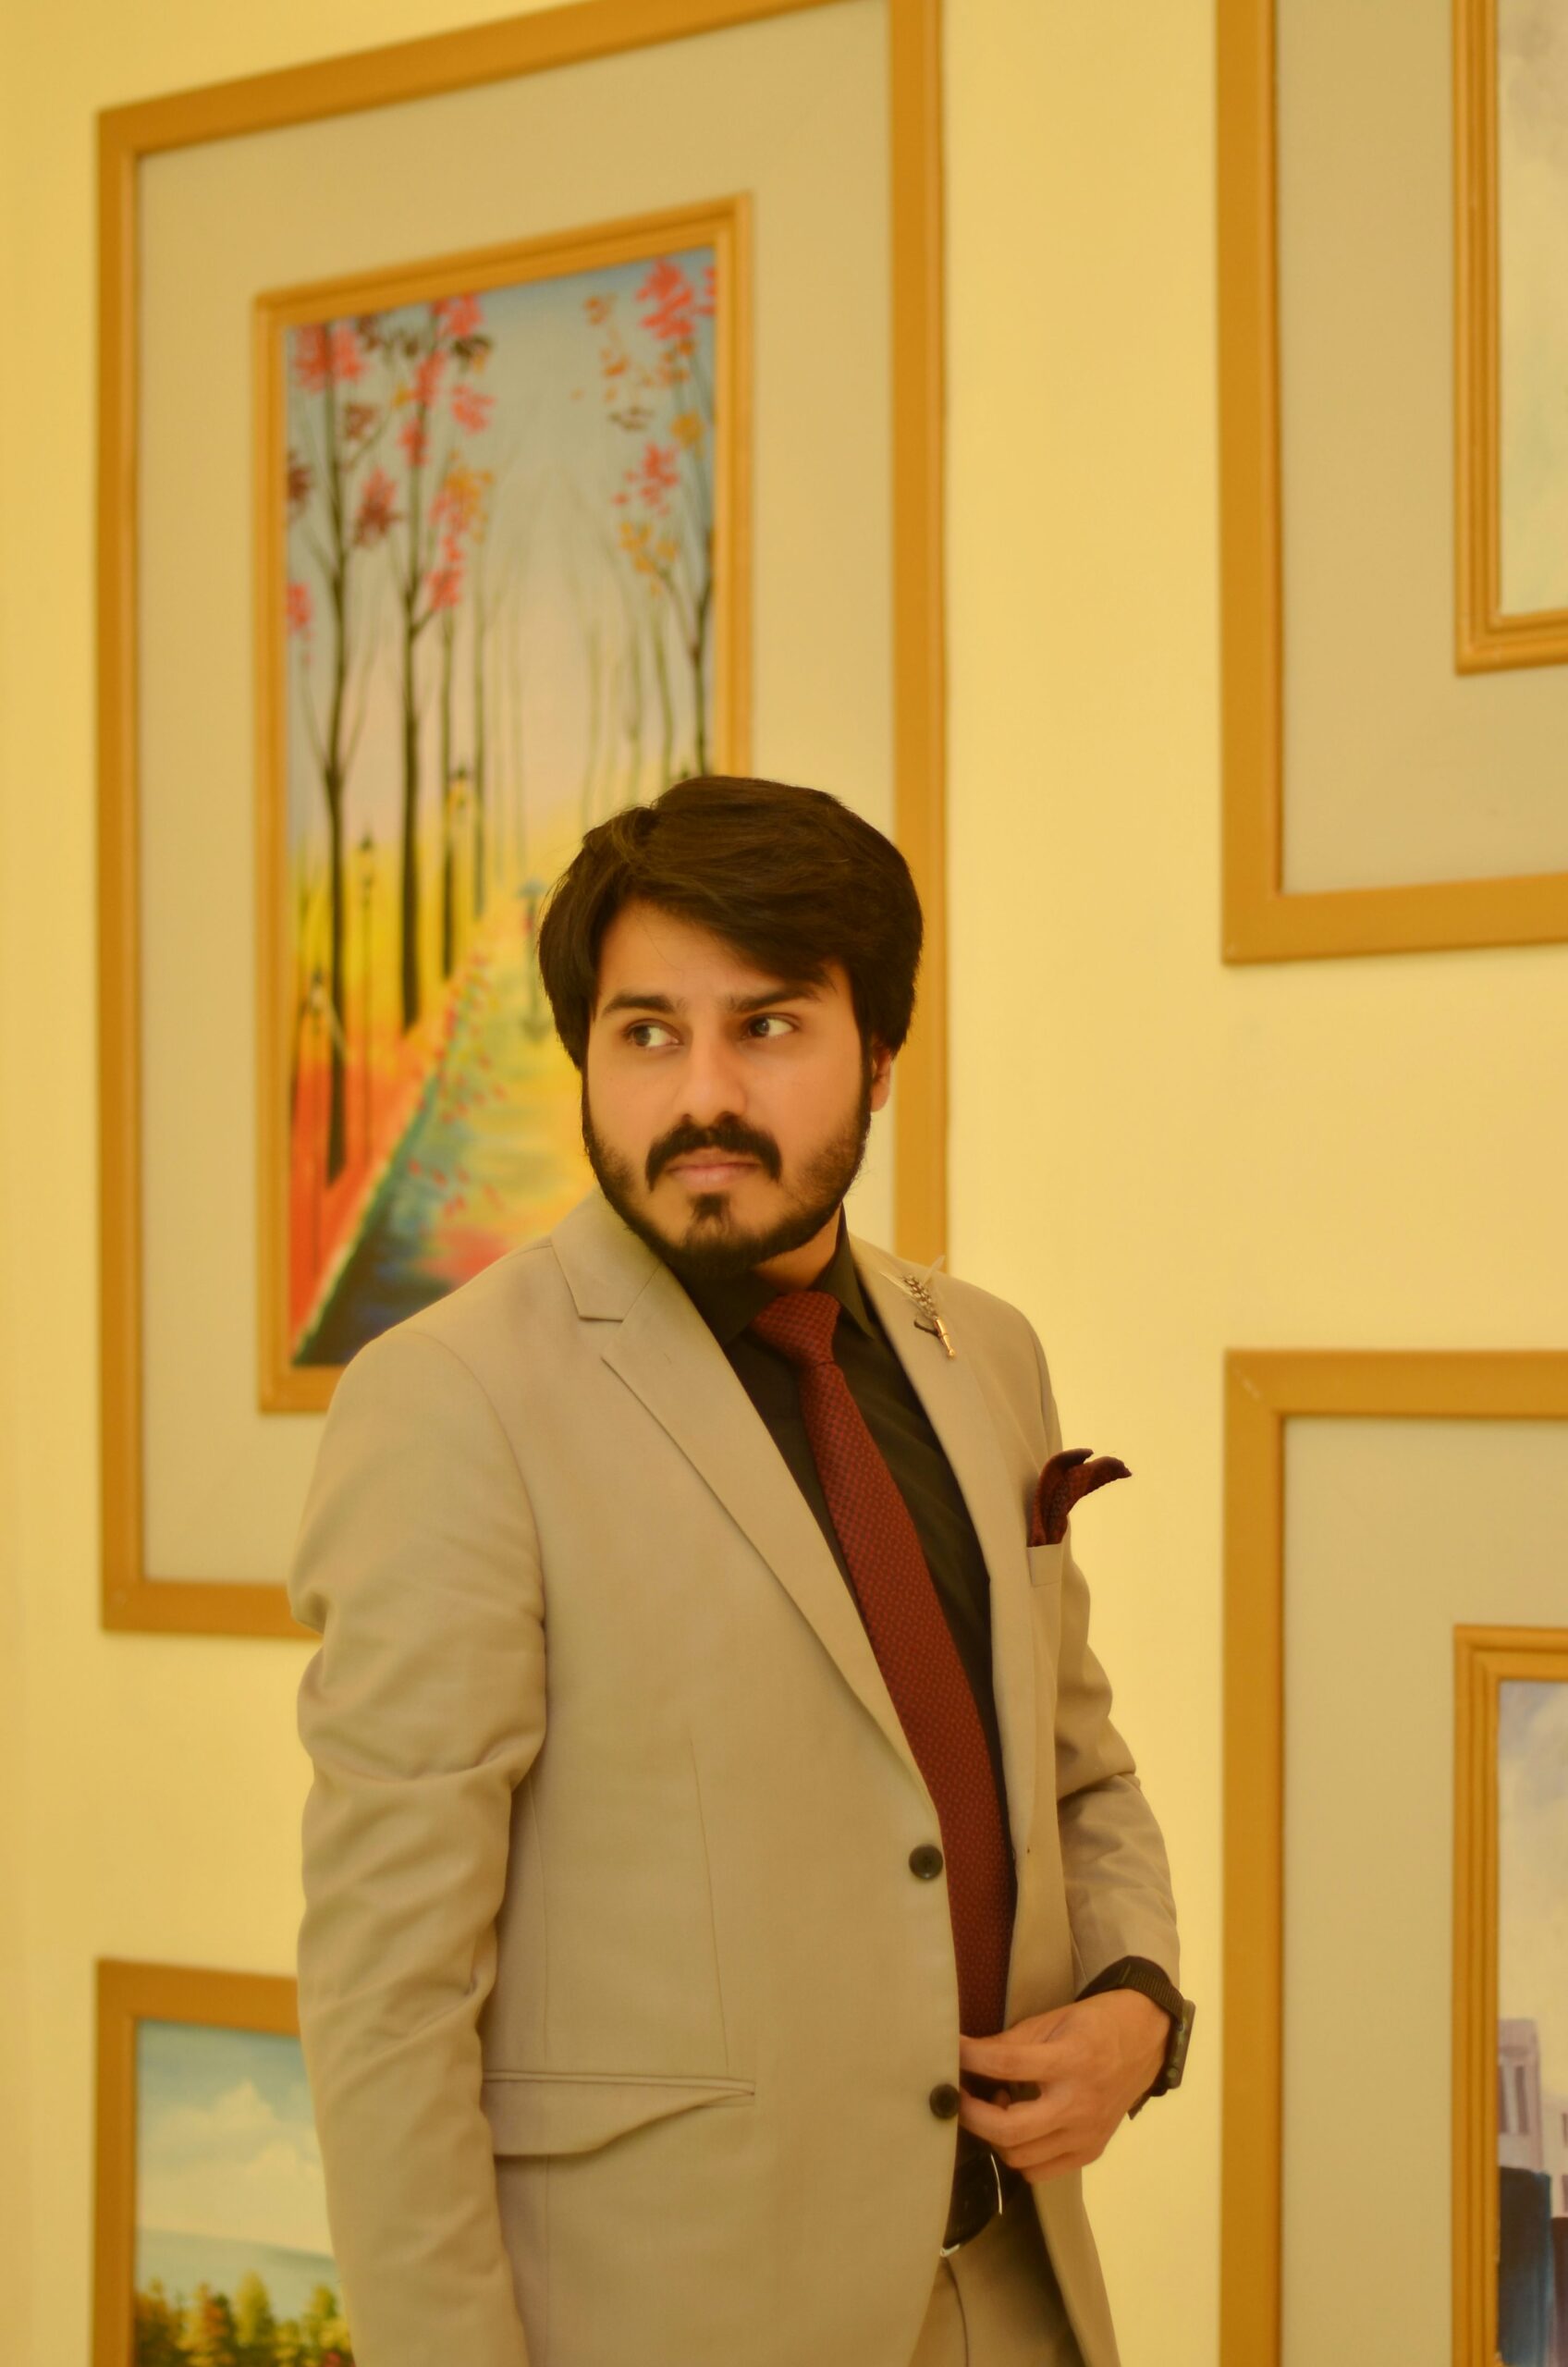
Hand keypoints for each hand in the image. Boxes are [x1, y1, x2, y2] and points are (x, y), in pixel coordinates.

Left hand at [955, 1991, 1168, 2182]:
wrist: (1146, 2041)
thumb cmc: (1094, 2024)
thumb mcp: (1053, 2021)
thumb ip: (1010, 2043)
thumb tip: (968, 2057)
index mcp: (1070, 2060)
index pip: (1007, 2064)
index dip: (971, 2059)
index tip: (952, 2053)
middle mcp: (1078, 2104)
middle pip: (1009, 2129)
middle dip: (972, 2115)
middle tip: (959, 2096)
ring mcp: (1086, 2134)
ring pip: (1020, 2157)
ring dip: (995, 2136)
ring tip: (998, 2108)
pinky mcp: (1090, 2151)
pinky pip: (1040, 2171)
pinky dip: (1019, 2154)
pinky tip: (1020, 2128)